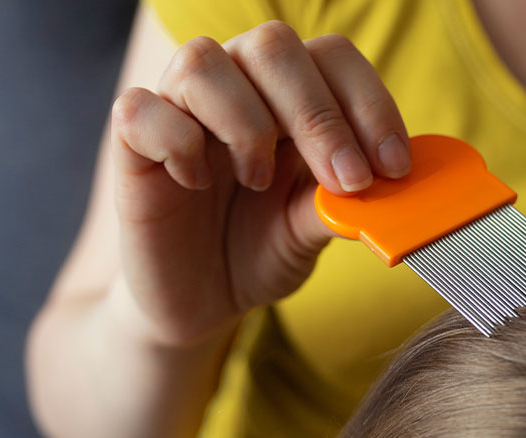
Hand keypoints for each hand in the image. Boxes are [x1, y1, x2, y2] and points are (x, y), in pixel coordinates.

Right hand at [109, 21, 410, 345]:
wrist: (201, 303)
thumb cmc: (260, 252)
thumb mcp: (311, 230)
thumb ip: (342, 203)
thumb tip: (391, 188)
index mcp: (290, 97)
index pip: (332, 57)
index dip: (367, 103)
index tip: (392, 166)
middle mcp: (236, 87)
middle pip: (272, 45)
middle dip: (318, 114)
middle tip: (345, 179)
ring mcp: (179, 110)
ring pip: (203, 61)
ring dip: (246, 123)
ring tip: (259, 181)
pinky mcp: (132, 147)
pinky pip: (140, 109)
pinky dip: (177, 142)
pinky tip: (197, 183)